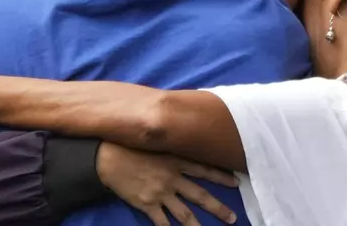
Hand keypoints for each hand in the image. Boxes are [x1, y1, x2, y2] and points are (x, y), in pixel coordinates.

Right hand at [97, 142, 237, 225]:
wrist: (109, 157)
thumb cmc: (132, 144)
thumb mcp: (156, 140)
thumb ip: (171, 141)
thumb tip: (184, 130)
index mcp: (176, 160)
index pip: (205, 169)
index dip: (221, 176)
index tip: (237, 182)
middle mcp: (172, 178)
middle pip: (200, 195)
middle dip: (218, 208)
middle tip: (232, 218)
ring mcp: (160, 193)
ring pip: (184, 213)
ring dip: (197, 225)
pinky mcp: (146, 204)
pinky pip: (161, 221)